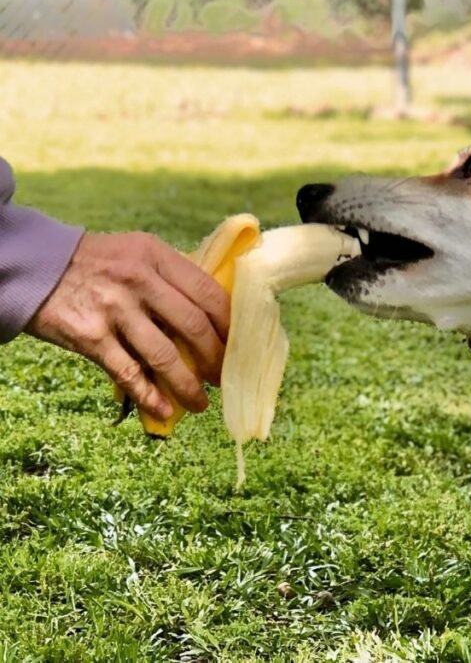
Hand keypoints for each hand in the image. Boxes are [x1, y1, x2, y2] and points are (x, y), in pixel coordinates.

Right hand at [27, 232, 230, 418]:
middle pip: (193, 326)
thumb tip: (214, 316)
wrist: (37, 268)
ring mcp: (114, 309)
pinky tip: (165, 410)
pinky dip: (150, 397)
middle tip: (223, 377)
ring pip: (165, 356)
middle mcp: (139, 280)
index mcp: (156, 255)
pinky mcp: (91, 337)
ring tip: (201, 402)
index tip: (239, 345)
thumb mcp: (138, 253)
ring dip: (188, 385)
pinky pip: (128, 373)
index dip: (229, 324)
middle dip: (215, 358)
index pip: (208, 293)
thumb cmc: (99, 263)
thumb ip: (172, 278)